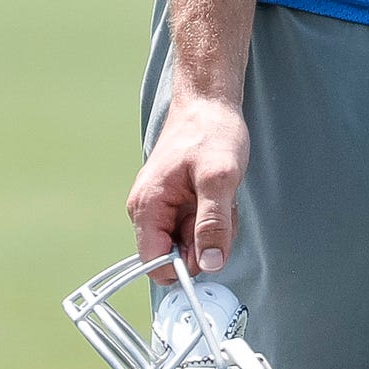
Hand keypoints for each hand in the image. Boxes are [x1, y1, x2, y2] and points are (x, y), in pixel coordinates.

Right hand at [126, 89, 249, 280]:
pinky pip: (196, 227)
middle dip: (205, 242)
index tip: (212, 246)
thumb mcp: (219, 177)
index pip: (155, 264)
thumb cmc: (211, 131)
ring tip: (222, 195)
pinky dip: (214, 218)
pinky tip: (220, 194)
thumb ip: (213, 223)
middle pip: (176, 256)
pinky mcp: (177, 203)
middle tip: (222, 209)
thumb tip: (209, 264)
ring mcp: (162, 208)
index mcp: (147, 207)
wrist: (210, 103)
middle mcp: (148, 212)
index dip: (185, 265)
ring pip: (190, 243)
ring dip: (213, 228)